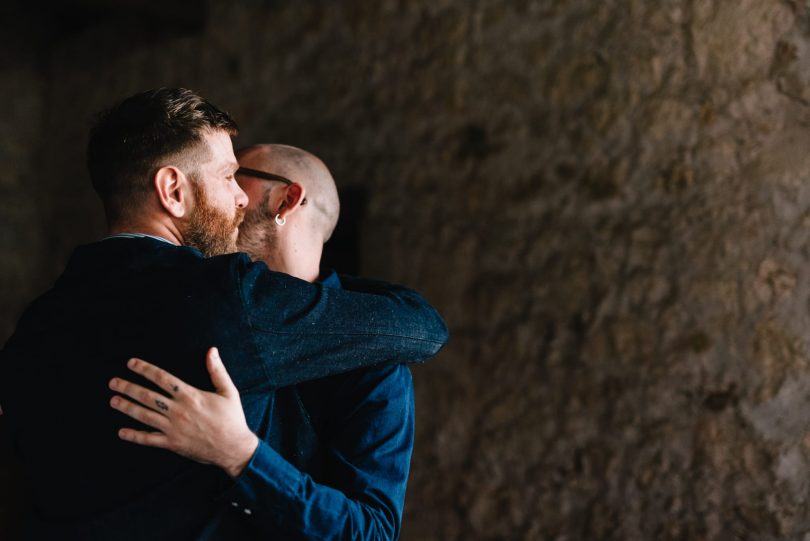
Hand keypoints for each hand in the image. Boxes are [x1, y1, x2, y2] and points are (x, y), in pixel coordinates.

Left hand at [109, 347, 258, 477]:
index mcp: (190, 396)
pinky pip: (149, 439)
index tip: (131, 363)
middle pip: (147, 396)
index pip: (162, 378)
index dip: (145, 369)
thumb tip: (211, 351)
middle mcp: (178, 411)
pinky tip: (122, 432)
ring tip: (113, 400)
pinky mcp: (172, 444)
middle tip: (113, 382)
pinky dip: (134, 436)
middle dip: (128, 388)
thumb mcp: (228, 391)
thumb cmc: (232, 418)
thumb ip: (217, 371)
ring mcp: (173, 428)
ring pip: (144, 416)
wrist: (233, 447)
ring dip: (127, 407)